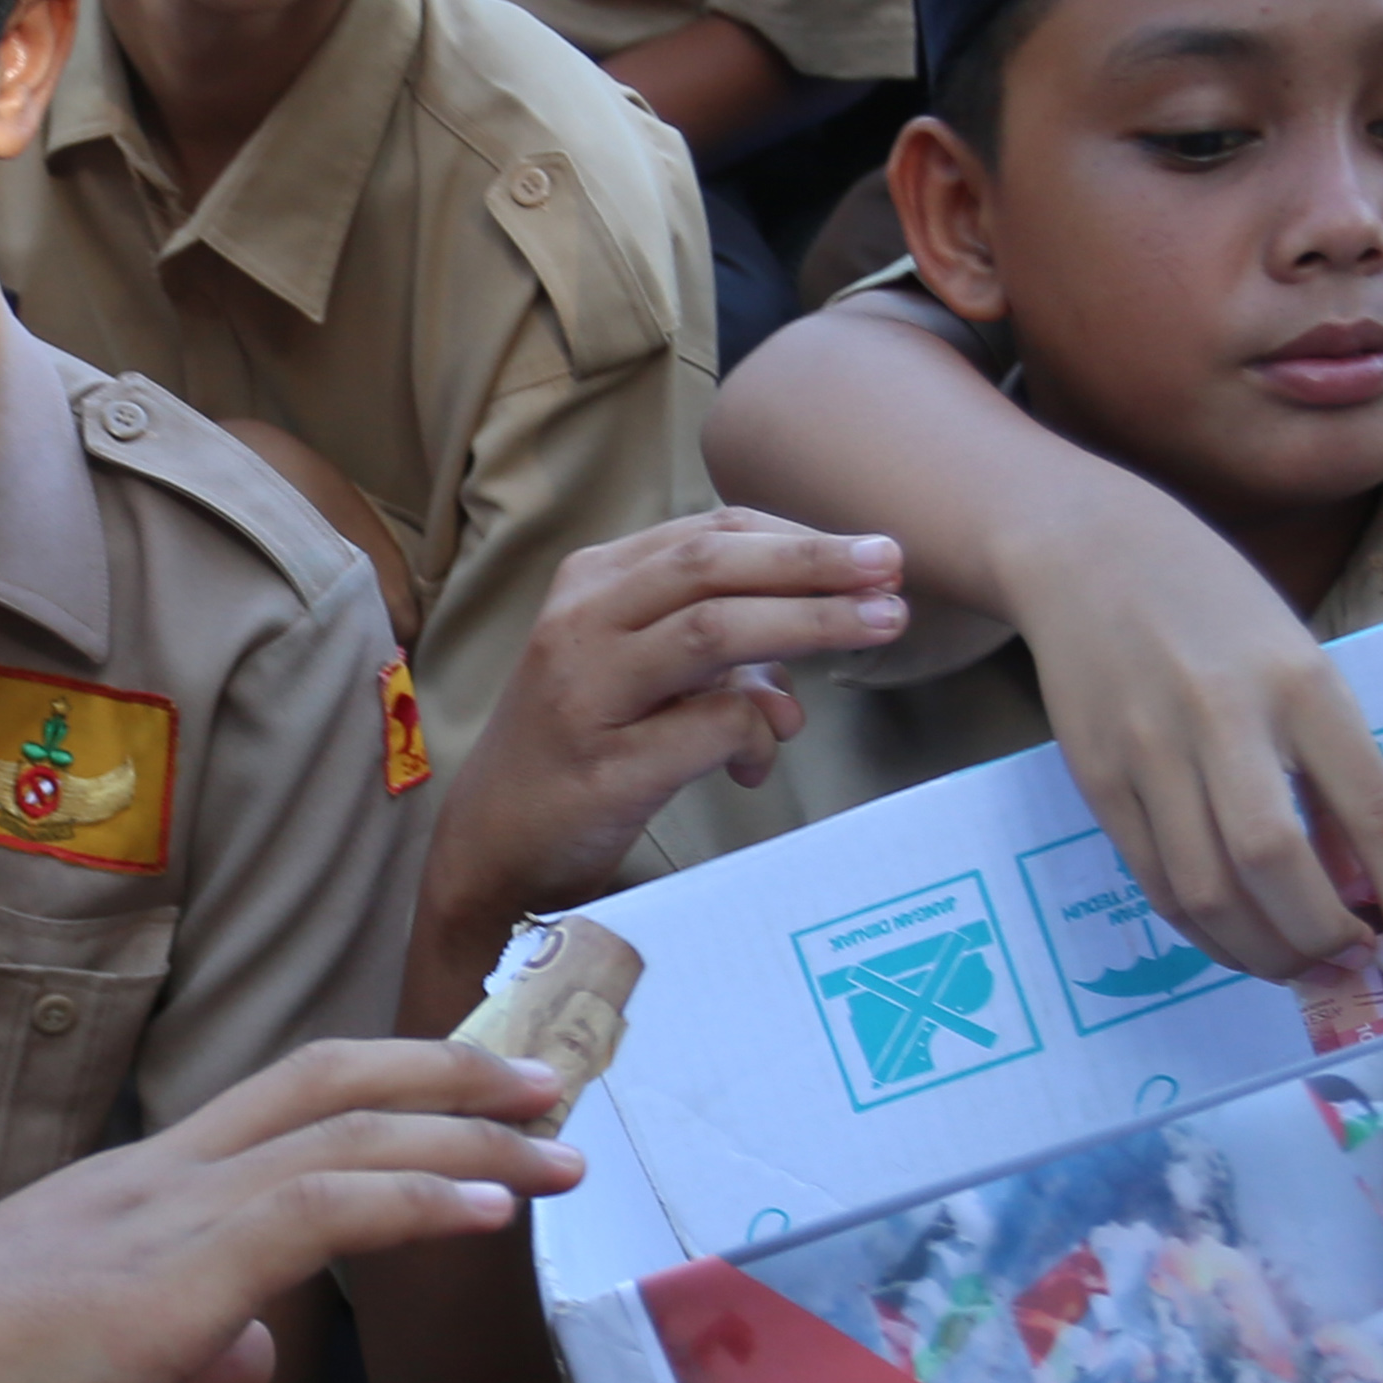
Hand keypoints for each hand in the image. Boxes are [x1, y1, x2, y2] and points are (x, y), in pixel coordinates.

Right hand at [0, 1037, 577, 1382]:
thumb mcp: (82, 1357)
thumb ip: (180, 1347)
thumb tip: (253, 1357)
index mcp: (134, 1186)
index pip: (280, 1098)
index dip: (386, 1081)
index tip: (474, 1087)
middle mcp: (160, 1176)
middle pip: (332, 1081)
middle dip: (453, 1073)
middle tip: (552, 1080)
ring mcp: (167, 1218)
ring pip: (347, 1136)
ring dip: (470, 1136)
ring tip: (560, 1149)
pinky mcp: (172, 1279)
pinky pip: (321, 1214)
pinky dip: (418, 1200)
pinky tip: (488, 1207)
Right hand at [424, 512, 905, 955]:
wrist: (490, 848)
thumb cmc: (575, 754)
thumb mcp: (635, 677)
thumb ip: (712, 658)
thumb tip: (794, 682)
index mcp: (591, 583)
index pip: (709, 534)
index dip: (798, 537)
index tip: (871, 552)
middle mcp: (581, 623)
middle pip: (715, 565)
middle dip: (815, 563)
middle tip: (892, 569)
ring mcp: (587, 692)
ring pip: (717, 630)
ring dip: (812, 624)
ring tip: (881, 626)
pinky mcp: (605, 766)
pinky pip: (711, 726)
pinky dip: (758, 734)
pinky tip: (760, 764)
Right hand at [985, 476, 1382, 994]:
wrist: (1086, 552)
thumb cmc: (1216, 606)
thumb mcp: (1299, 659)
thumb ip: (1330, 760)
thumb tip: (1365, 882)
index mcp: (1301, 682)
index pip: (1375, 815)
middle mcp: (1224, 718)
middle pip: (1277, 867)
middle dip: (1326, 941)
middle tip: (1356, 963)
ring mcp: (1150, 752)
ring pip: (1210, 893)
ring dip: (1267, 955)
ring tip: (1302, 965)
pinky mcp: (1097, 780)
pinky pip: (1157, 884)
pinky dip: (1207, 932)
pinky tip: (1239, 938)